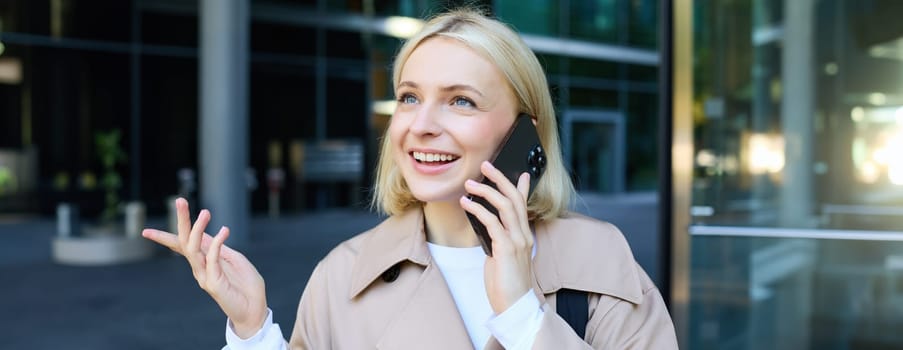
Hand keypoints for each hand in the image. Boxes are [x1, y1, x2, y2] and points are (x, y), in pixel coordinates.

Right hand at [141, 198, 267, 337]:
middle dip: (181, 221)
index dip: (164, 238)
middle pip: (183, 241)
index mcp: (203, 261)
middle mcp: (199, 268)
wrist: (255, 308)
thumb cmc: (246, 285)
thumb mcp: (234, 259)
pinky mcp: (213, 282)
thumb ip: (219, 248)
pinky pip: (212, 258)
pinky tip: (225, 230)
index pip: (180, 246)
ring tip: (206, 212)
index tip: (145, 232)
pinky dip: (217, 243)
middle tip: (180, 201)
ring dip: (198, 228)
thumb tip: (205, 234)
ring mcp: (204, 275)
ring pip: (193, 248)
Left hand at [460, 161, 534, 313]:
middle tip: (486, 165)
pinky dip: (478, 209)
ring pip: (505, 205)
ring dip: (486, 190)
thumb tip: (487, 224)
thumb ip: (498, 239)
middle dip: (499, 178)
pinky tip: (466, 204)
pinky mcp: (506, 249)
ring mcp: (517, 241)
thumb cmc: (507, 284)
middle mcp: (523, 235)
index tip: (521, 172)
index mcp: (524, 236)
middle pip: (514, 198)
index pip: (523, 205)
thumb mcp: (502, 257)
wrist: (515, 306)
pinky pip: (492, 222)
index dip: (522, 186)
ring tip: (470, 183)